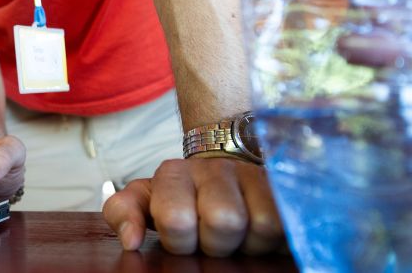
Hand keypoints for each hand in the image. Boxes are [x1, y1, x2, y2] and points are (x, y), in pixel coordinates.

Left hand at [103, 156, 284, 256]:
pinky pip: (289, 223)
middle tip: (214, 239)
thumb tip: (130, 241)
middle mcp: (213, 169)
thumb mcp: (145, 201)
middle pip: (224, 221)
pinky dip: (277, 238)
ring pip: (261, 225)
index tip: (183, 237)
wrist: (224, 169)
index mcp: (172, 174)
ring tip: (238, 236)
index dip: (181, 240)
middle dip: (218, 243)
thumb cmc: (181, 197)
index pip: (176, 218)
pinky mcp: (284, 187)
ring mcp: (252, 176)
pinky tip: (260, 233)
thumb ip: (123, 213)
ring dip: (250, 242)